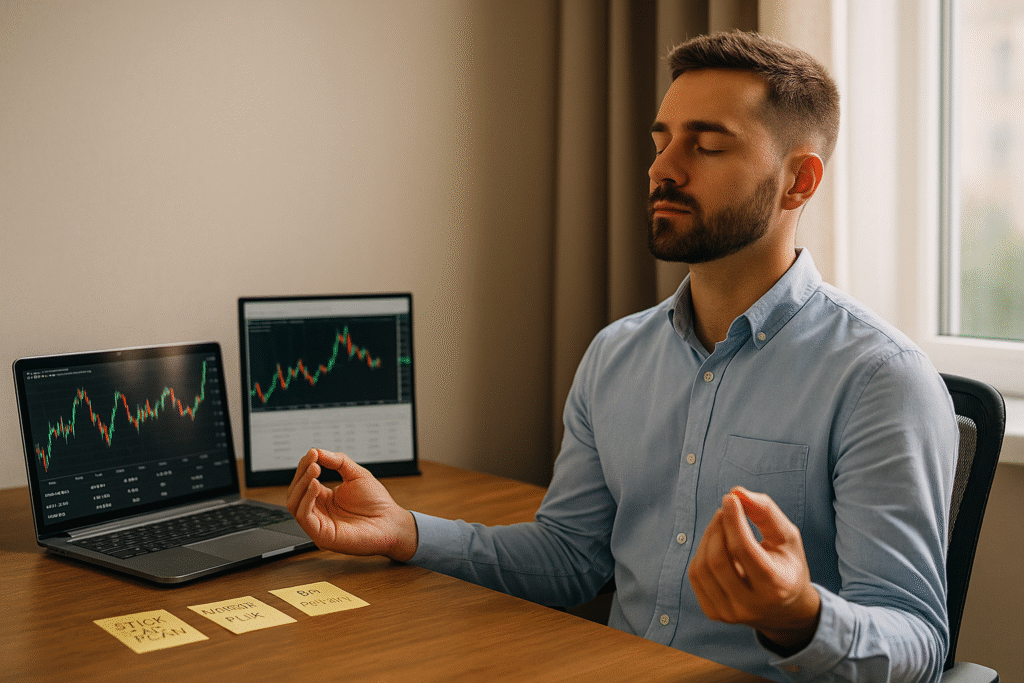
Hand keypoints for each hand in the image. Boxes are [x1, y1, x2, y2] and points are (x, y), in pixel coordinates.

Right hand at [285, 449, 417, 561]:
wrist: (392, 523)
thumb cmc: (377, 503)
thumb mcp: (356, 475)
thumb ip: (338, 461)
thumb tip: (318, 451)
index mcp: (324, 499)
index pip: (304, 482)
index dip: (305, 466)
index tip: (313, 453)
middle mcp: (319, 512)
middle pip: (296, 492)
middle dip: (302, 473)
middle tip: (313, 460)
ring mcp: (319, 525)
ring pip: (295, 504)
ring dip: (302, 484)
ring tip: (314, 469)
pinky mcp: (322, 536)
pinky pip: (304, 517)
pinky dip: (306, 499)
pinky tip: (316, 485)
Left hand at [689, 487, 820, 651]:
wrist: (785, 610)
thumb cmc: (787, 565)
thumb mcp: (788, 537)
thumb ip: (766, 512)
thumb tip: (736, 492)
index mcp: (776, 586)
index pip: (744, 550)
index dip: (733, 520)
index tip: (730, 498)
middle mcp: (751, 605)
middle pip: (718, 559)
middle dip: (718, 527)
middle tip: (725, 510)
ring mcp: (730, 613)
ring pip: (703, 567)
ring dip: (708, 537)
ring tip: (721, 524)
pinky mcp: (714, 613)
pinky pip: (696, 576)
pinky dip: (702, 553)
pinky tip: (717, 546)